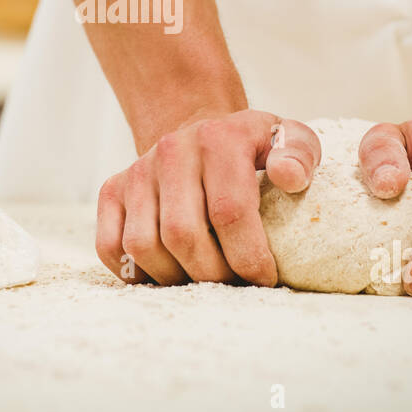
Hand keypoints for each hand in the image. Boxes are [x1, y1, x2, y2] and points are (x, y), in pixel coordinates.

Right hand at [96, 110, 321, 285]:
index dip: (248, 258)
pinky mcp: (112, 190)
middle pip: (182, 236)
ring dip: (175, 277)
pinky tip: (169, 271)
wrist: (198, 127)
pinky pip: (110, 247)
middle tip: (234, 284)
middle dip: (213, 275)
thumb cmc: (250, 146)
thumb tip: (290, 177)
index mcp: (218, 139)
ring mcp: (136, 172)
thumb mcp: (287, 138)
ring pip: (143, 247)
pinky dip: (137, 273)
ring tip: (203, 279)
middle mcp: (170, 151)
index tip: (264, 278)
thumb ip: (300, 153)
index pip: (229, 212)